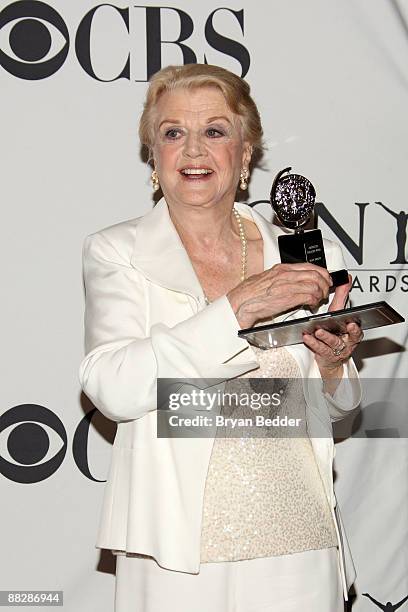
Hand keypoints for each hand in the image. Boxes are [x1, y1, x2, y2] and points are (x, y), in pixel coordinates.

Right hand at [227, 262, 332, 328]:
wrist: (241, 302)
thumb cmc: (250, 294)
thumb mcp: (268, 279)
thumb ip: (282, 278)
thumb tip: (294, 281)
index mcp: (282, 268)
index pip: (310, 266)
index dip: (322, 273)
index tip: (324, 280)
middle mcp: (286, 274)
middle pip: (316, 274)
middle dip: (325, 284)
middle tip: (324, 291)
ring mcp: (288, 285)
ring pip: (316, 285)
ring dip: (320, 294)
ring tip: (317, 300)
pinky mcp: (288, 297)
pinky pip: (310, 296)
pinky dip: (314, 301)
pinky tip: (311, 304)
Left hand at [302, 274, 363, 390]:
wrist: (330, 355)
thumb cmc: (336, 331)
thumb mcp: (339, 312)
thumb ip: (342, 295)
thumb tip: (346, 278)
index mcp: (352, 330)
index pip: (356, 328)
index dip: (355, 328)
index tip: (351, 325)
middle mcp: (346, 340)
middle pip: (345, 337)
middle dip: (341, 333)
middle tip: (334, 329)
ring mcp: (336, 348)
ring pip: (332, 343)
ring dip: (326, 337)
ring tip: (318, 331)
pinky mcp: (325, 354)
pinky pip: (320, 349)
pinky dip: (313, 342)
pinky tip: (307, 336)